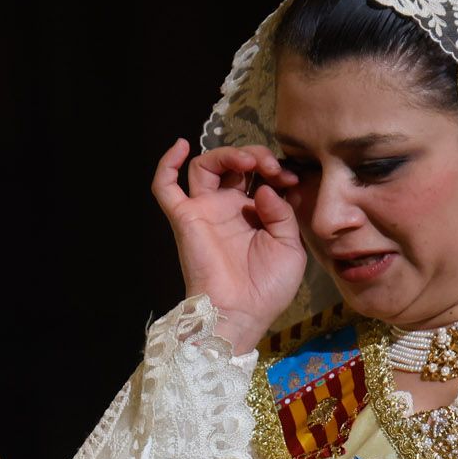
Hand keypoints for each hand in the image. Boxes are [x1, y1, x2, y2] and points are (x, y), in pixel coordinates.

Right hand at [151, 139, 306, 353]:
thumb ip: (283, 213)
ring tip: (249, 161)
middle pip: (234, 165)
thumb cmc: (268, 288)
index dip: (277, 169)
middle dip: (256, 156)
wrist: (242, 314)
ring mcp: (205, 211)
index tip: (292, 178)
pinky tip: (181, 144)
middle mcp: (228, 208)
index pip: (261, 176)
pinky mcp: (184, 218)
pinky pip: (165, 187)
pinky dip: (166, 162)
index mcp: (255, 214)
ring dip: (227, 154)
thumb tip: (265, 187)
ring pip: (205, 166)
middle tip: (272, 166)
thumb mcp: (291, 247)